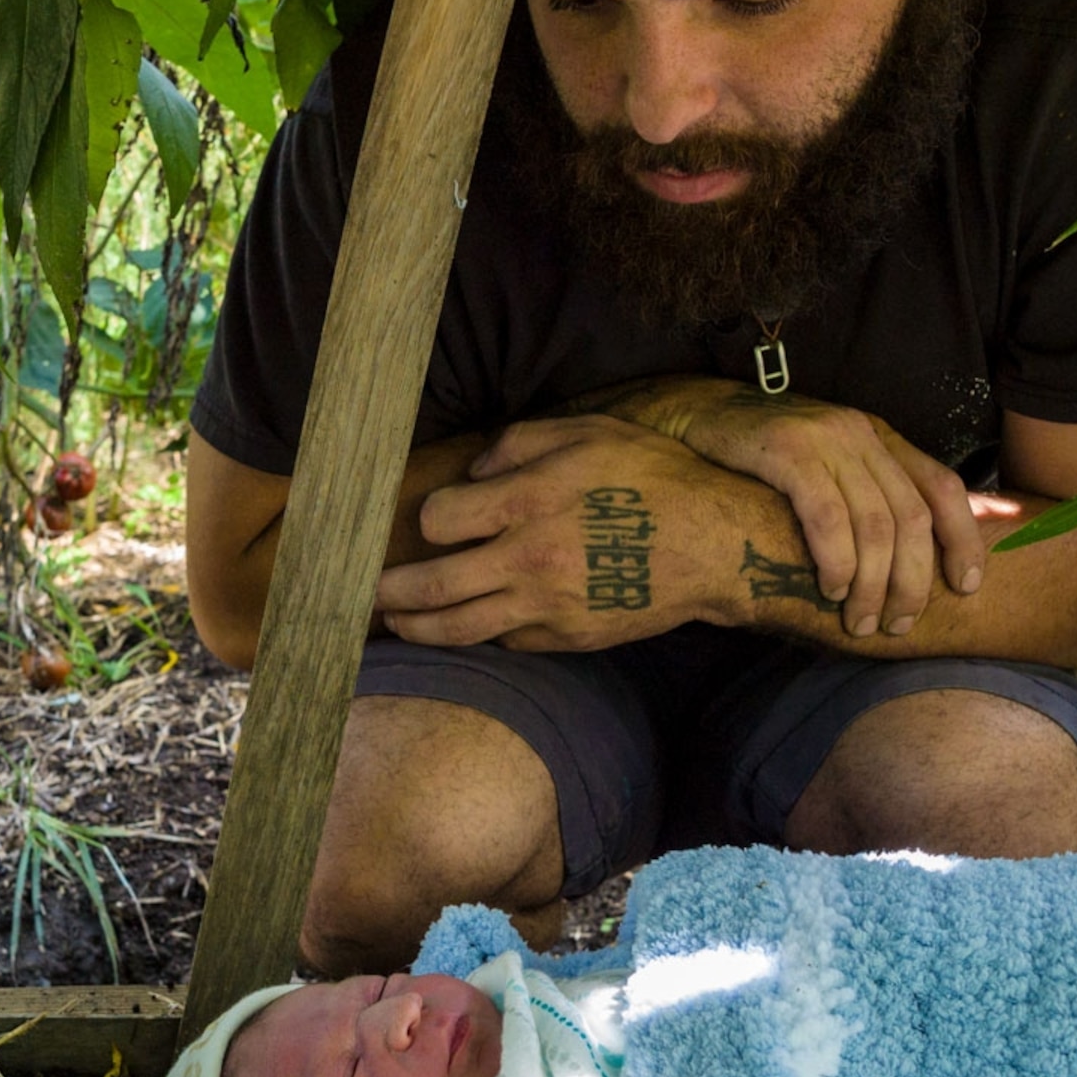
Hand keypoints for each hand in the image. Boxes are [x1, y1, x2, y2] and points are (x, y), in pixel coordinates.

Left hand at [373, 416, 770, 649]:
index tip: (436, 521)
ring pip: (458, 630)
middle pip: (431, 587)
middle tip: (363, 593)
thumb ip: (521, 442)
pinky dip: (484, 636)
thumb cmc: (653, 478)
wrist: (714, 544)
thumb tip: (475, 471)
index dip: (430, 520)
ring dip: (416, 630)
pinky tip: (470, 628)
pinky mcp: (566, 638)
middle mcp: (527, 557)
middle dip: (388, 592)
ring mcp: (545, 605)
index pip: (440, 520)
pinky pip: (507, 643)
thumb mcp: (589, 433)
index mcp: (527, 500)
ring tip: (395, 624)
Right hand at [628, 389, 993, 638]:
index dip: (964, 540)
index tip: (965, 588)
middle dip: (913, 580)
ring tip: (860, 621)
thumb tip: (915, 550)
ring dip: (874, 583)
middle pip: (912, 517)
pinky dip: (836, 559)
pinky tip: (830, 587)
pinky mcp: (786, 450)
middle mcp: (860, 434)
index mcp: (880, 438)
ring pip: (875, 523)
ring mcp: (826, 440)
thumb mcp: (827, 466)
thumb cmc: (761, 456)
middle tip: (898, 624)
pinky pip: (827, 515)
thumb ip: (867, 495)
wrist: (696, 413)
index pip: (943, 488)